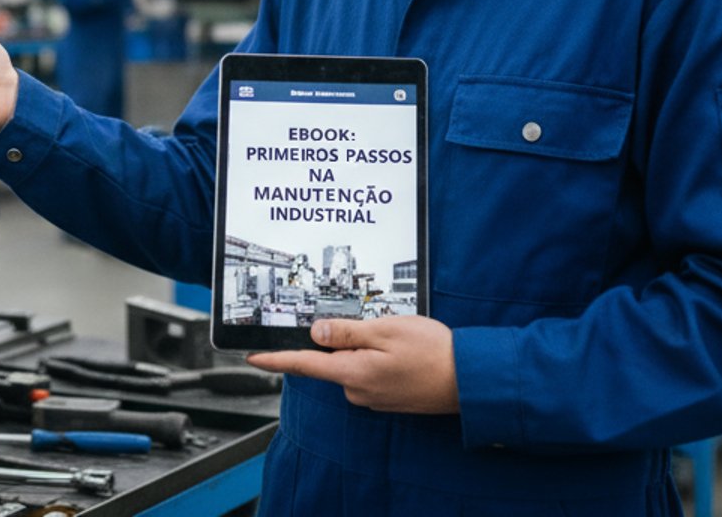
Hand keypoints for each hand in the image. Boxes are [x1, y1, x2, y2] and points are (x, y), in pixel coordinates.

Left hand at [247, 316, 458, 413]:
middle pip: (332, 359)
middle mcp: (358, 390)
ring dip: (365, 347)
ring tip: (397, 337)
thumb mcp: (386, 330)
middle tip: (374, 323)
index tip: (253, 356)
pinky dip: (379, 359)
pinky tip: (401, 351)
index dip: (276, 359)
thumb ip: (347, 331)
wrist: (468, 381)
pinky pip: (370, 373)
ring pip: (353, 364)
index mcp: (353, 372)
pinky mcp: (387, 399)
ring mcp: (373, 397)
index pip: (304, 365)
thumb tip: (316, 332)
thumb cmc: (432, 353)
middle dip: (344, 338)